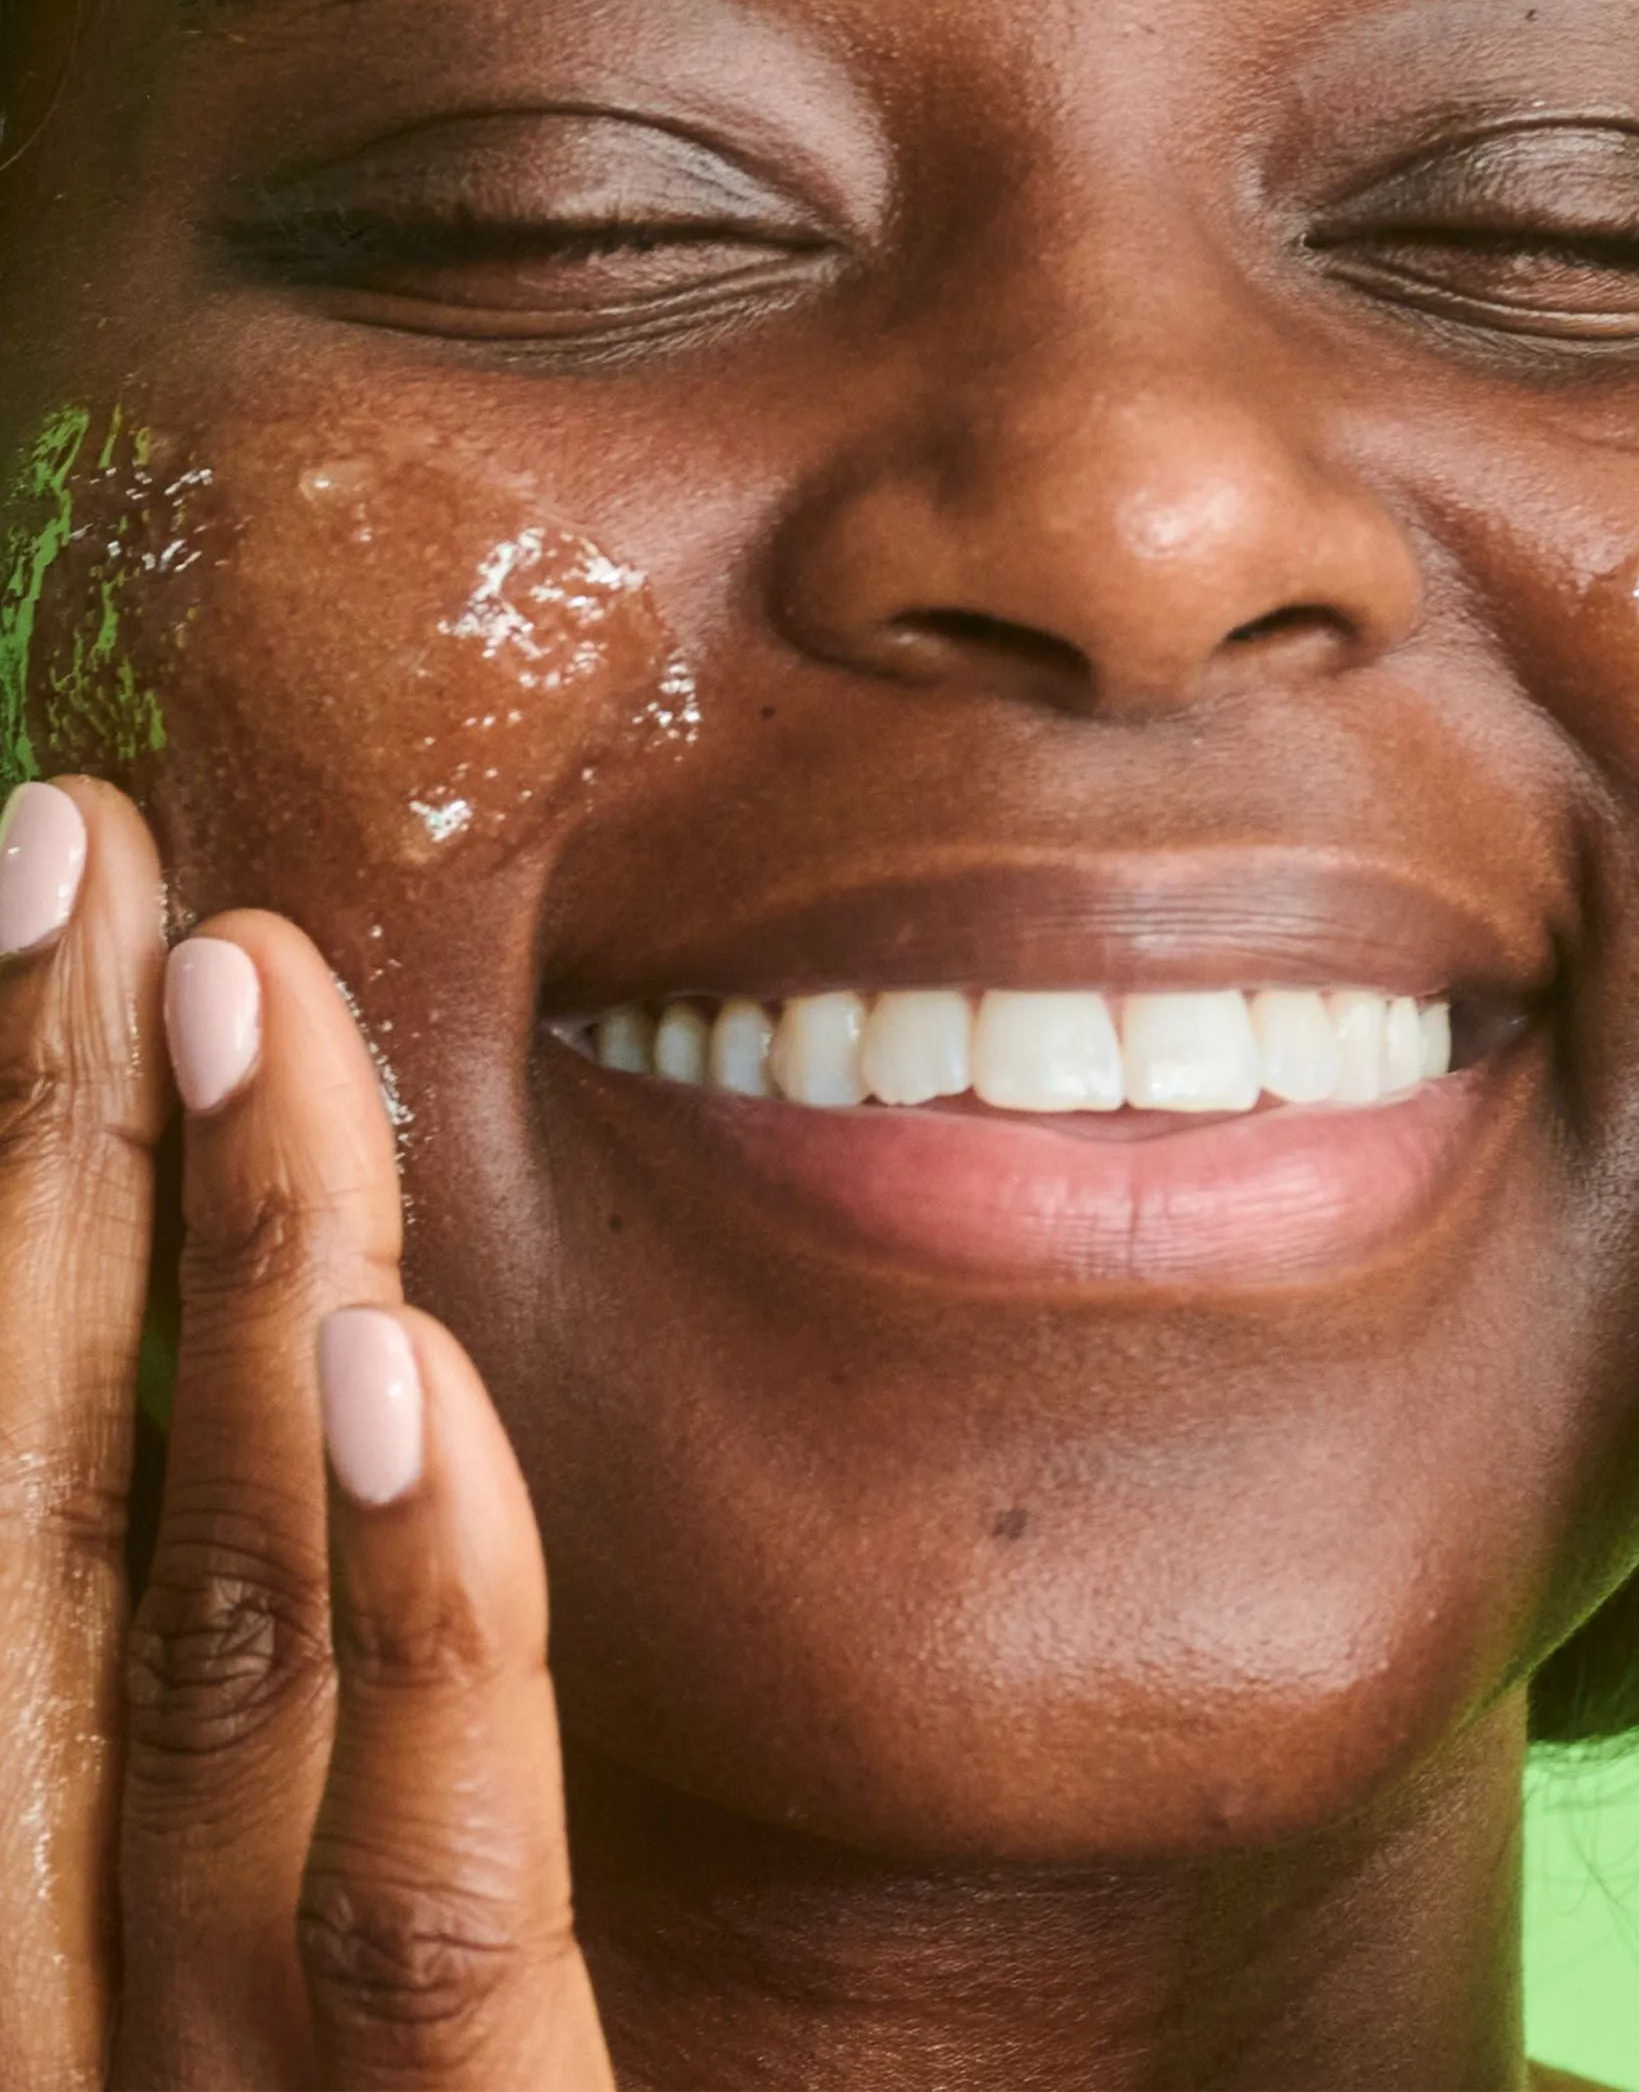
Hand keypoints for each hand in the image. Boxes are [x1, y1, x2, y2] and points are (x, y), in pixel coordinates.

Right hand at [0, 778, 611, 2089]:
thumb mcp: (216, 1982)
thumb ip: (247, 1726)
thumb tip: (291, 1364)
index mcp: (37, 1897)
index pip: (17, 1489)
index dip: (14, 1193)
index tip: (56, 924)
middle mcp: (60, 1969)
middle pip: (48, 1499)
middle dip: (52, 1156)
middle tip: (79, 843)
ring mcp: (198, 2080)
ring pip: (216, 1631)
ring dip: (217, 1286)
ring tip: (233, 989)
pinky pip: (424, 1894)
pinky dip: (409, 1614)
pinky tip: (396, 1359)